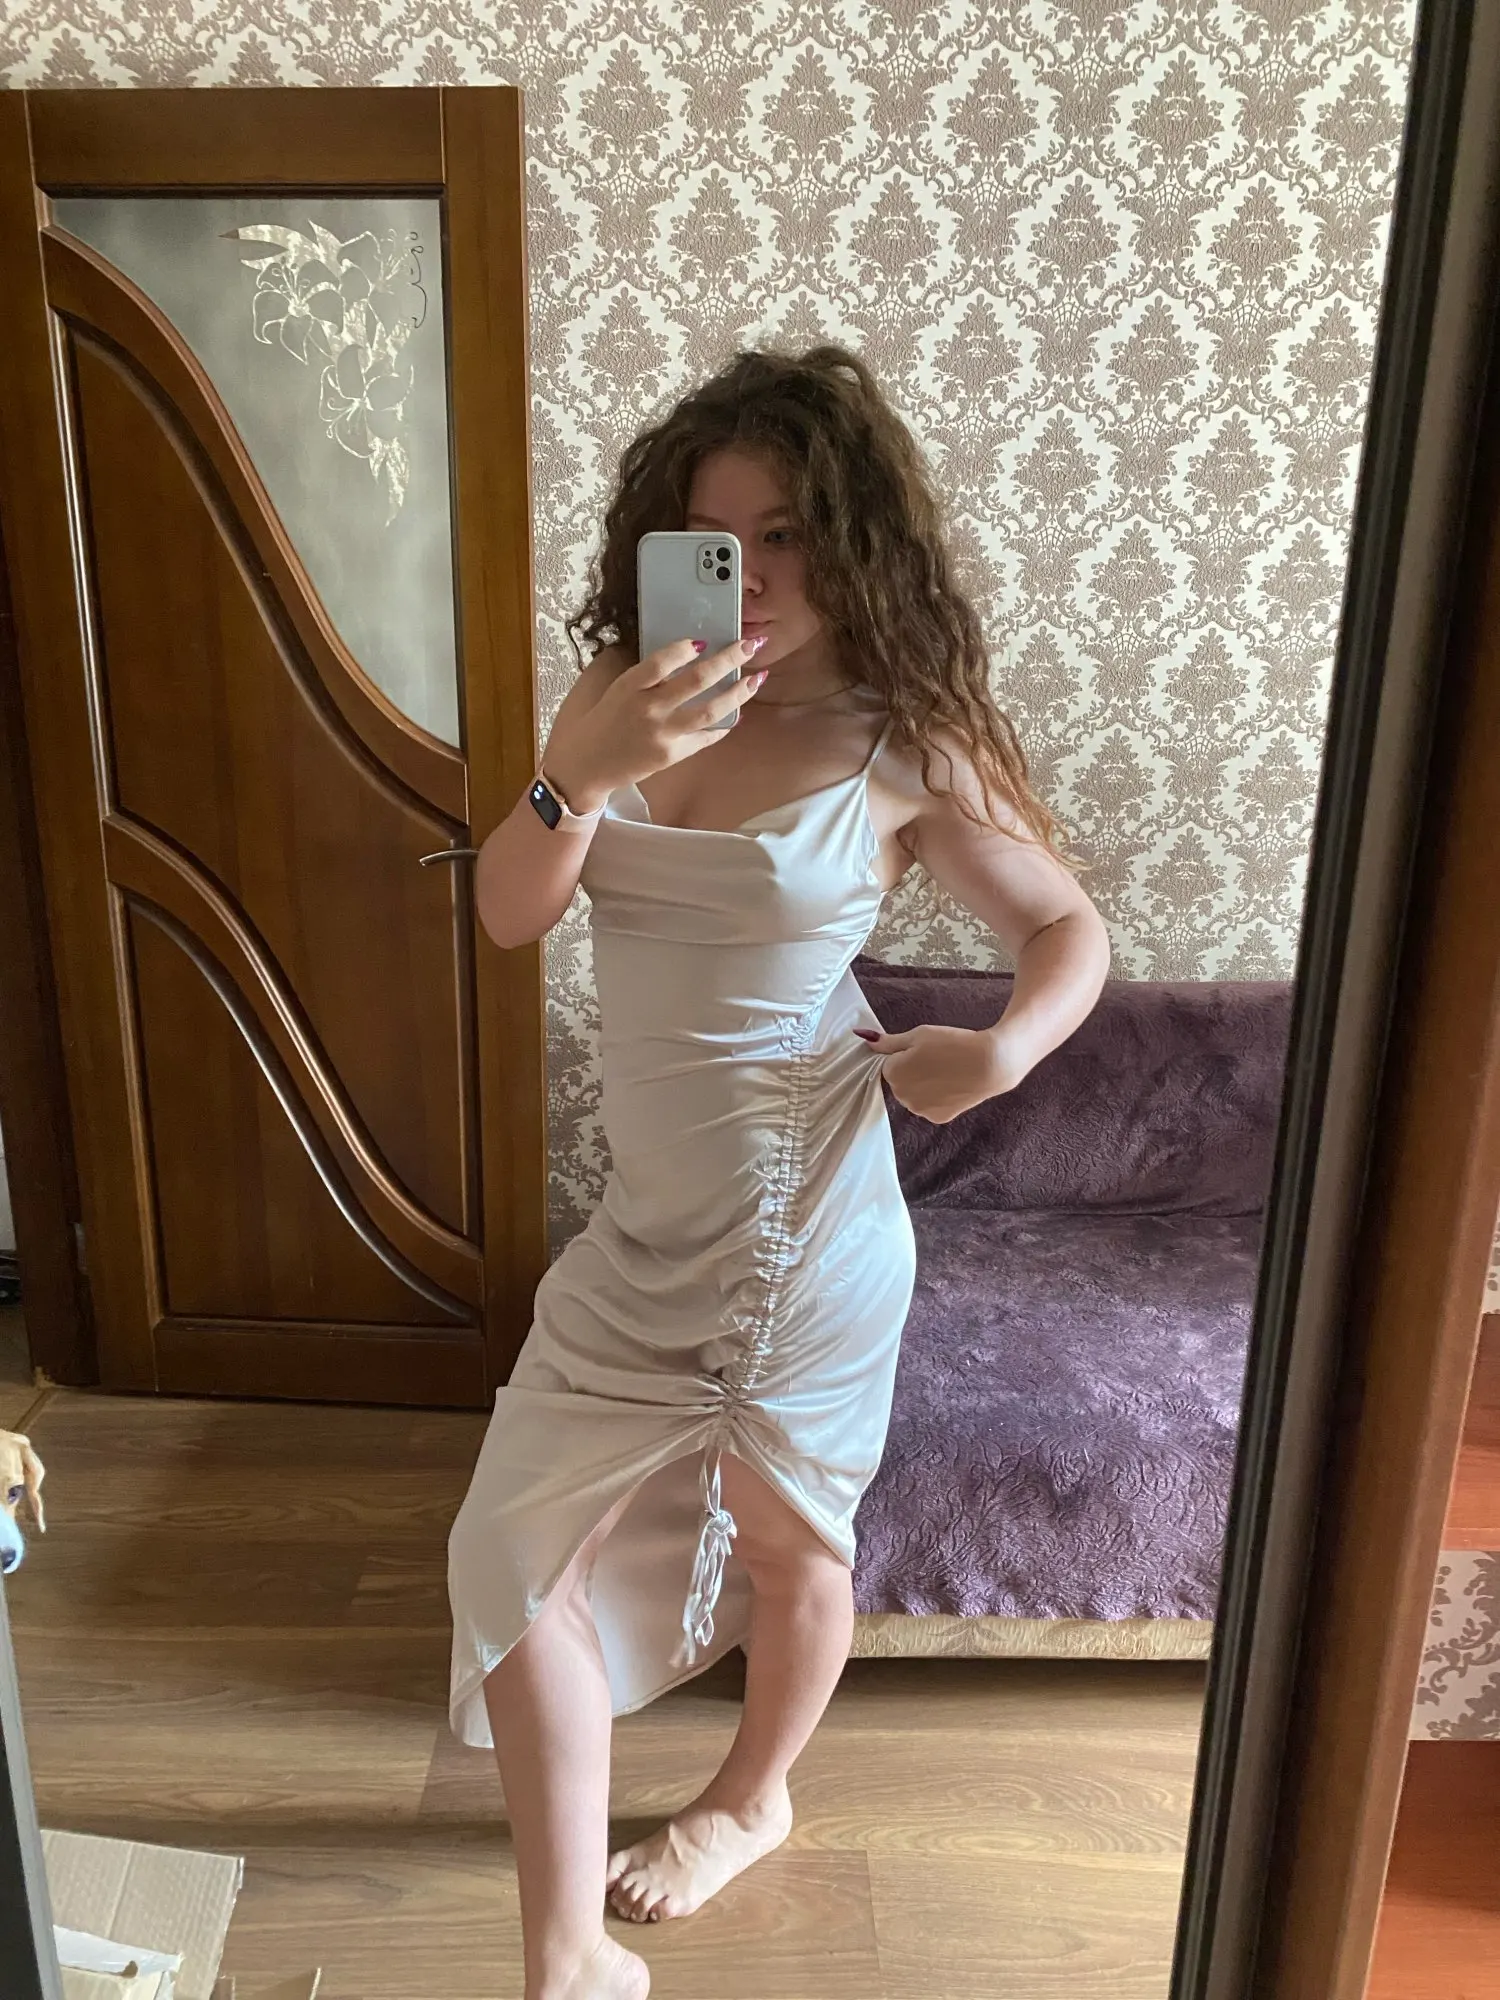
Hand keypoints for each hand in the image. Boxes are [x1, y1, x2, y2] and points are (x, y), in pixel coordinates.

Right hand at [542, 637, 766, 812]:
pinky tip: (738, 712)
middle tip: (750, 645)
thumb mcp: (616, 690)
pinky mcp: (672, 755)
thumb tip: (684, 652)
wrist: (587, 766)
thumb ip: (646, 674)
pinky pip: (706, 736)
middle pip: (697, 680)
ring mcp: (662, 734)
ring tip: (757, 679)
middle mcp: (647, 708)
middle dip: (729, 659)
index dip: (686, 648)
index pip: (662, 660)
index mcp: (629, 686)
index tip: (705, 640)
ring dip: (739, 693)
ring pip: (711, 710)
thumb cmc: (604, 723)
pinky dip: (725, 724)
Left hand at [853, 1022, 1026, 1123]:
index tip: (924, 1049)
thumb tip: (861, 1038)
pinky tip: (952, 1084)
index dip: (905, 1054)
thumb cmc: (952, 1043)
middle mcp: (902, 1096)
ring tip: (947, 1070)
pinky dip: (937, 1097)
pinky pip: (930, 1106)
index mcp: (893, 1073)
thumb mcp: (918, 1034)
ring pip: (914, 1095)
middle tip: (936, 1058)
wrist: (990, 1064)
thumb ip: (888, 1041)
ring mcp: (920, 1110)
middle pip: (900, 1081)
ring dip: (923, 1085)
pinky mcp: (938, 1118)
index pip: (889, 1063)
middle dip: (912, 1071)